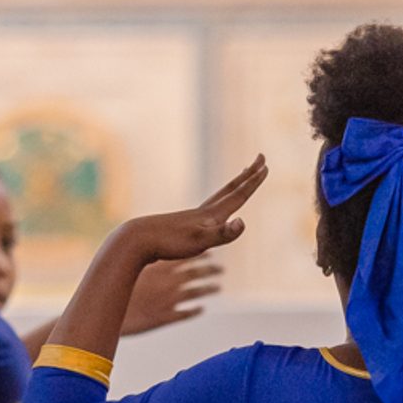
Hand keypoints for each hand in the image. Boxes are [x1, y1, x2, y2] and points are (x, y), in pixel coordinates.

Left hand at [120, 156, 267, 264]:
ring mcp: (193, 218)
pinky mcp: (184, 226)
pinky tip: (213, 212)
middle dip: (248, 175)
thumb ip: (223, 234)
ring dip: (234, 187)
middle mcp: (204, 212)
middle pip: (231, 189)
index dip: (253, 181)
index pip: (238, 194)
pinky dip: (218, 204)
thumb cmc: (168, 243)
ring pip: (220, 197)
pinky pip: (209, 210)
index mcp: (211, 214)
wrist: (136, 241)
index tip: (265, 164)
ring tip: (241, 178)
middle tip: (260, 159)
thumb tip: (243, 222)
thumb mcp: (200, 241)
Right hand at [123, 259, 223, 335]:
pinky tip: (201, 308)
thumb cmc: (114, 288)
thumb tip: (151, 254)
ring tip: (218, 287)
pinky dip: (195, 309)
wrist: (105, 311)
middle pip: (195, 273)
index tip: (211, 250)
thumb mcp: (130, 271)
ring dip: (209, 289)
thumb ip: (144, 264)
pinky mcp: (164, 317)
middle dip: (210, 270)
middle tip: (221, 269)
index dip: (201, 254)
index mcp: (159, 268)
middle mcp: (166, 282)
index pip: (187, 256)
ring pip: (196, 292)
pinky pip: (185, 313)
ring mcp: (167, 300)